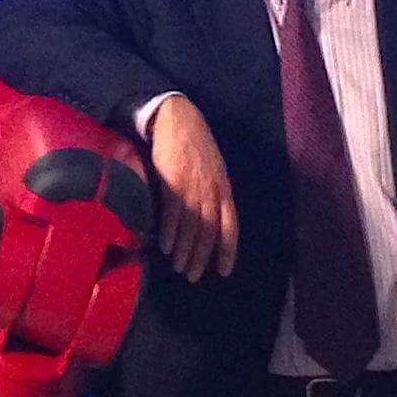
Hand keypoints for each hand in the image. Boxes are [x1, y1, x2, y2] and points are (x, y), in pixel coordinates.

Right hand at [148, 93, 238, 280]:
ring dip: (185, 250)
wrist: (177, 120)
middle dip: (202, 257)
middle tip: (193, 276)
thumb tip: (209, 221)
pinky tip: (166, 247)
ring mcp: (193, 187)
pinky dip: (170, 234)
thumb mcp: (213, 170)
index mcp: (224, 189)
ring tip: (179, 267)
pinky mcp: (173, 182)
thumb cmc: (195, 146)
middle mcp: (212, 191)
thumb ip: (213, 194)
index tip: (223, 271)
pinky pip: (173, 214)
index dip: (227, 250)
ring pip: (192, 227)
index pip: (230, 226)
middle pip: (209, 232)